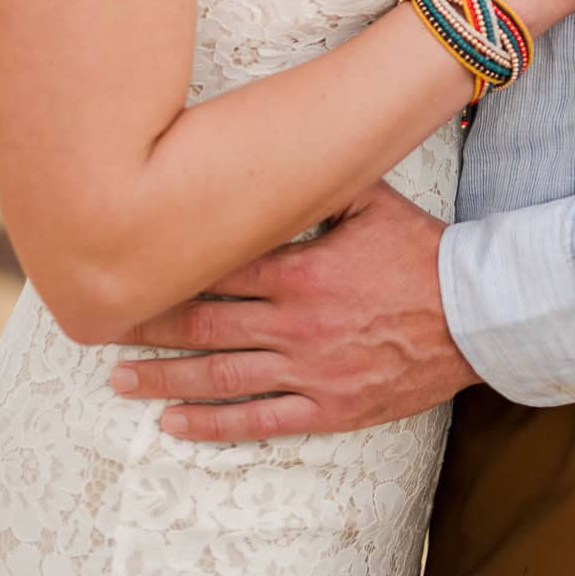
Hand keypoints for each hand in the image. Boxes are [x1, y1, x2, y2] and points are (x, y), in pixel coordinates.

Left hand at [105, 180, 477, 439]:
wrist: (473, 315)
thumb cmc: (420, 252)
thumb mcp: (370, 200)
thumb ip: (318, 184)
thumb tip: (273, 151)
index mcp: (299, 269)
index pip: (214, 270)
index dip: (164, 270)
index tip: (125, 267)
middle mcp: (294, 323)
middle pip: (202, 325)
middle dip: (147, 325)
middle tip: (100, 325)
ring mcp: (308, 370)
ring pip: (219, 377)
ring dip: (164, 379)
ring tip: (119, 379)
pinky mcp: (327, 408)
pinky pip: (259, 421)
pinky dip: (212, 424)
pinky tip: (174, 424)